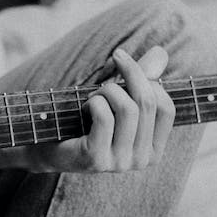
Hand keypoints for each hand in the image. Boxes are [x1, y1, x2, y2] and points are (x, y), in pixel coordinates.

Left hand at [37, 45, 174, 174]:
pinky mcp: (97, 159)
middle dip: (130, 74)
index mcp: (154, 149)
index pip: (166, 108)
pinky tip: (85, 108)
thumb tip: (160, 52)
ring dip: (107, 90)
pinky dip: (94, 102)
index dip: (149, 79)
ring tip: (94, 94)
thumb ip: (142, 78)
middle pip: (147, 104)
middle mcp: (142, 160)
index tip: (125, 61)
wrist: (50, 146)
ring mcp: (120, 163)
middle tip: (113, 61)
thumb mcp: (118, 98)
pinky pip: (105, 117)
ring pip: (127, 109)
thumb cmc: (88, 119)